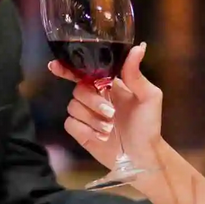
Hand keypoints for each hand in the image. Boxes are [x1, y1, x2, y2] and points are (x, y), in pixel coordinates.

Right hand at [48, 42, 162, 169]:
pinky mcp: (81, 132)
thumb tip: (139, 47)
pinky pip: (70, 124)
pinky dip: (85, 130)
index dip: (67, 68)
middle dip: (93, 101)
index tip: (55, 66)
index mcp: (108, 85)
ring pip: (73, 106)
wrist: (143, 155)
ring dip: (92, 118)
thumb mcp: (149, 97)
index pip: (84, 72)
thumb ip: (136, 74)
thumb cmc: (148, 125)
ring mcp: (86, 115)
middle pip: (78, 89)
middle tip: (111, 112)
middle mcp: (95, 97)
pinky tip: (100, 136)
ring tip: (109, 129)